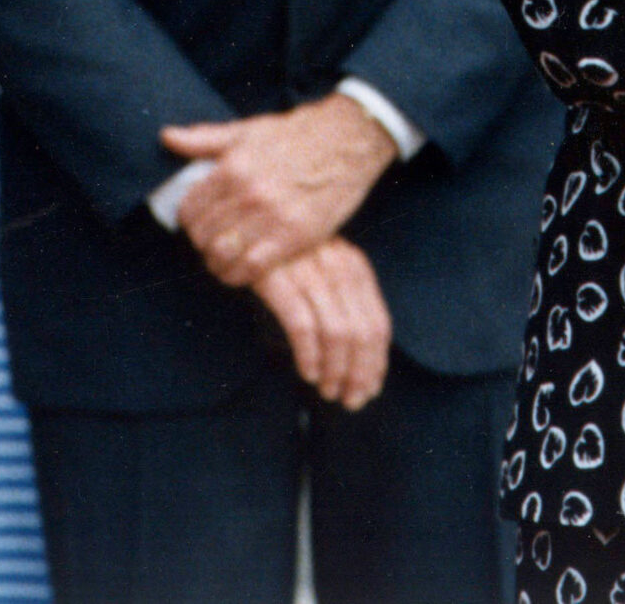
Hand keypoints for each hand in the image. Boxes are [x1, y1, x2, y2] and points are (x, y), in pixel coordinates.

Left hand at [163, 93, 398, 287]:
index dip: (190, 221)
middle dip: (204, 243)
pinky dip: (241, 275)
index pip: (189, 210)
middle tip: (214, 242)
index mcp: (232, 168)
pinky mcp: (296, 236)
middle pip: (203, 236)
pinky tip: (244, 270)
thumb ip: (205, 138)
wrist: (350, 138)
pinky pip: (253, 268)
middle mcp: (248, 194)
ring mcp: (272, 216)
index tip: (200, 223)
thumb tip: (167, 137)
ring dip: (219, 262)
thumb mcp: (249, 130)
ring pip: (223, 255)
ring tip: (226, 259)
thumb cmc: (299, 133)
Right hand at [253, 238, 389, 411]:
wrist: (246, 225)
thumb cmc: (289, 257)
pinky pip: (302, 325)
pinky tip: (308, 372)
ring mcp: (310, 272)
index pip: (378, 324)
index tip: (370, 390)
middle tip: (350, 400)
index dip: (377, 363)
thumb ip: (345, 304)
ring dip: (336, 370)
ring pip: (336, 333)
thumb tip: (363, 361)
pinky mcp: (278, 279)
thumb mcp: (326, 271)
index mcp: (356, 267)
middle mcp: (339, 268)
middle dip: (359, 373)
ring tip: (329, 391)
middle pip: (362, 333)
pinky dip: (309, 354)